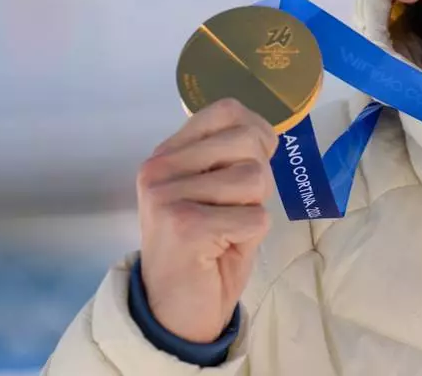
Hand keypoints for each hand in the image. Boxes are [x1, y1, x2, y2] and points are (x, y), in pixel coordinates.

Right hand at [135, 98, 277, 342]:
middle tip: (232, 210)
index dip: (256, 135)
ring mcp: (167, 195)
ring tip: (225, 230)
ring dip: (253, 209)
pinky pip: (255, 216)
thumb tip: (262, 130)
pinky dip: (251, 236)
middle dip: (258, 178)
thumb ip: (230, 156)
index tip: (245, 168)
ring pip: (254, 178)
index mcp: (167, 154)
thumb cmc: (205, 248)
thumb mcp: (216, 190)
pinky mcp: (185, 225)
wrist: (175, 310)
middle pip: (248, 142)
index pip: (228, 111)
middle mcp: (159, 168)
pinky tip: (220, 249)